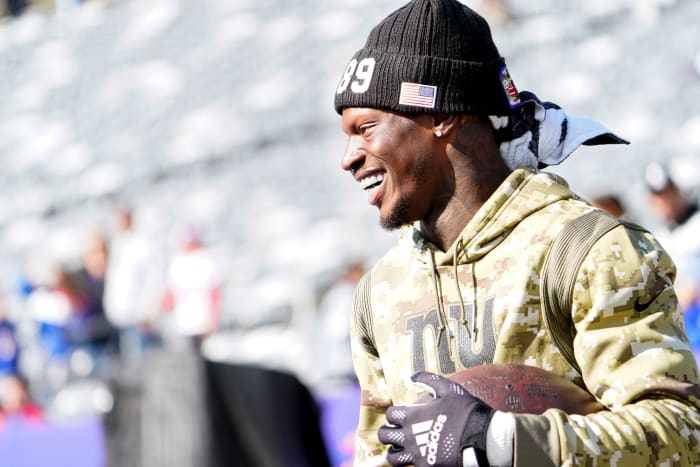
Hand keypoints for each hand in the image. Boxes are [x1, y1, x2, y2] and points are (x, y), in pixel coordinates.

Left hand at [378, 372, 494, 466]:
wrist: (483, 437)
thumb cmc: (466, 411)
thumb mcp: (449, 389)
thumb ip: (429, 380)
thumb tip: (413, 375)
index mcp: (412, 416)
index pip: (390, 414)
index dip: (394, 413)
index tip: (402, 414)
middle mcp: (410, 436)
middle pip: (384, 436)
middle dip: (388, 432)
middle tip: (397, 431)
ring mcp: (417, 454)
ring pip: (392, 457)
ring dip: (395, 451)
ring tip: (402, 449)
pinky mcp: (427, 466)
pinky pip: (410, 466)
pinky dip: (412, 462)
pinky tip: (420, 457)